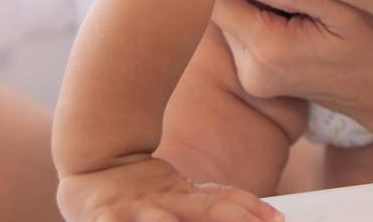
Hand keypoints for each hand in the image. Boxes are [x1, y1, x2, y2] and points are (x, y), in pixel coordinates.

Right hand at [56, 156, 282, 221]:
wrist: (94, 158)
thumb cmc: (141, 187)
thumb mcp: (179, 194)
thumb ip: (212, 203)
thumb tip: (264, 214)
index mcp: (183, 197)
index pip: (224, 200)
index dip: (251, 208)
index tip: (277, 218)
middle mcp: (165, 202)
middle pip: (206, 211)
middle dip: (234, 219)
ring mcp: (136, 210)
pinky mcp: (104, 218)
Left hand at [210, 0, 372, 132]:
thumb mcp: (344, 10)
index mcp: (271, 50)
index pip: (218, 0)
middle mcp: (253, 70)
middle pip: (220, 11)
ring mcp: (254, 80)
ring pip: (230, 23)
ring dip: (250, 1)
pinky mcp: (259, 81)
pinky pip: (243, 36)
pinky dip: (259, 18)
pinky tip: (292, 12)